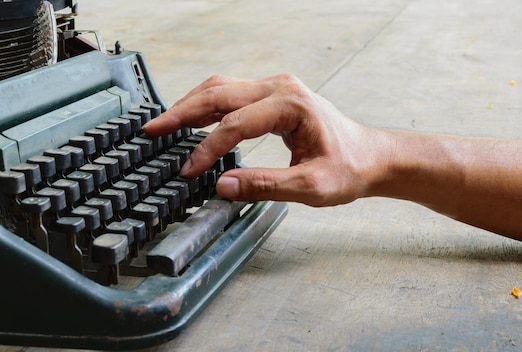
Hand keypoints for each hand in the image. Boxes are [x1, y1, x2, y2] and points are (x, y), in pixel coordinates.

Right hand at [142, 74, 392, 205]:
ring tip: (164, 124)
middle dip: (182, 113)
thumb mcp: (311, 186)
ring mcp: (276, 88)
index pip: (235, 125)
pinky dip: (208, 107)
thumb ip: (266, 185)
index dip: (207, 150)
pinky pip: (232, 95)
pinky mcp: (273, 96)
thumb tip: (222, 186)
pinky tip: (192, 120)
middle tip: (152, 130)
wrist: (370, 157)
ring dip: (191, 106)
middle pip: (219, 93)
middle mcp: (280, 87)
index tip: (188, 171)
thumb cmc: (348, 168)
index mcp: (291, 105)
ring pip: (222, 89)